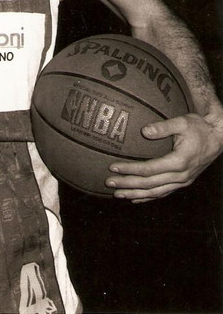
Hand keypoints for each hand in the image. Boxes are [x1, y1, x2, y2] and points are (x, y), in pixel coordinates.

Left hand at [105, 111, 222, 202]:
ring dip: (136, 194)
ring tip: (118, 194)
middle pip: (149, 185)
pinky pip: (164, 193)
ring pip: (156, 193)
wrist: (218, 137)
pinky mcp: (184, 182)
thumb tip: (144, 131)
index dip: (130, 170)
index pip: (149, 169)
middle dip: (128, 184)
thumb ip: (163, 127)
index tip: (113, 168)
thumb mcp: (182, 122)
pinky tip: (136, 199)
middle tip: (109, 183)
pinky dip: (149, 198)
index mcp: (179, 161)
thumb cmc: (199, 127)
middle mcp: (181, 176)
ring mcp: (183, 181)